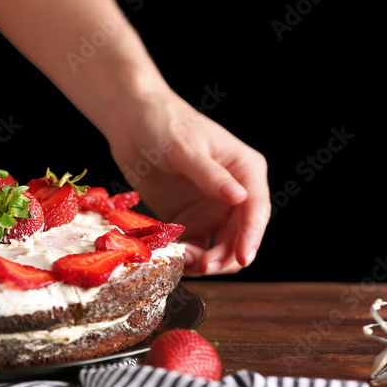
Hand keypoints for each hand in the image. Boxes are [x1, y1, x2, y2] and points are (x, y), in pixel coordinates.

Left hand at [105, 92, 269, 275]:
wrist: (130, 120)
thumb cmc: (163, 123)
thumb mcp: (185, 148)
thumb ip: (210, 175)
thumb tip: (240, 198)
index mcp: (246, 170)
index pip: (256, 209)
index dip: (251, 236)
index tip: (243, 258)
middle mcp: (234, 194)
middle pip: (241, 236)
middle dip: (226, 256)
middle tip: (204, 266)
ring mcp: (211, 209)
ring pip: (219, 247)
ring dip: (206, 260)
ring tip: (182, 259)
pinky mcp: (188, 219)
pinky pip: (193, 246)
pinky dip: (186, 257)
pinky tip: (172, 257)